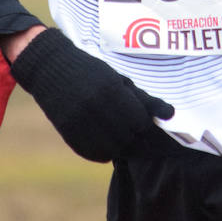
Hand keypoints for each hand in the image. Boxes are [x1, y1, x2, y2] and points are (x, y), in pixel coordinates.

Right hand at [9, 28, 173, 161]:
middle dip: (130, 134)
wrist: (51, 67)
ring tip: (113, 132)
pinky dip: (101, 151)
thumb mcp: (118, 79)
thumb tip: (170, 114)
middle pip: (126, 137)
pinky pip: (92, 153)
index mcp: (111, 89)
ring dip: (117, 145)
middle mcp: (95, 106)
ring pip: (111, 149)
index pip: (139, 121)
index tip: (136, 118)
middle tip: (124, 125)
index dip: (140, 122)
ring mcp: (79, 120)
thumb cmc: (91, 72)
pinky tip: (101, 139)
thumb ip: (144, 99)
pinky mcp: (67, 132)